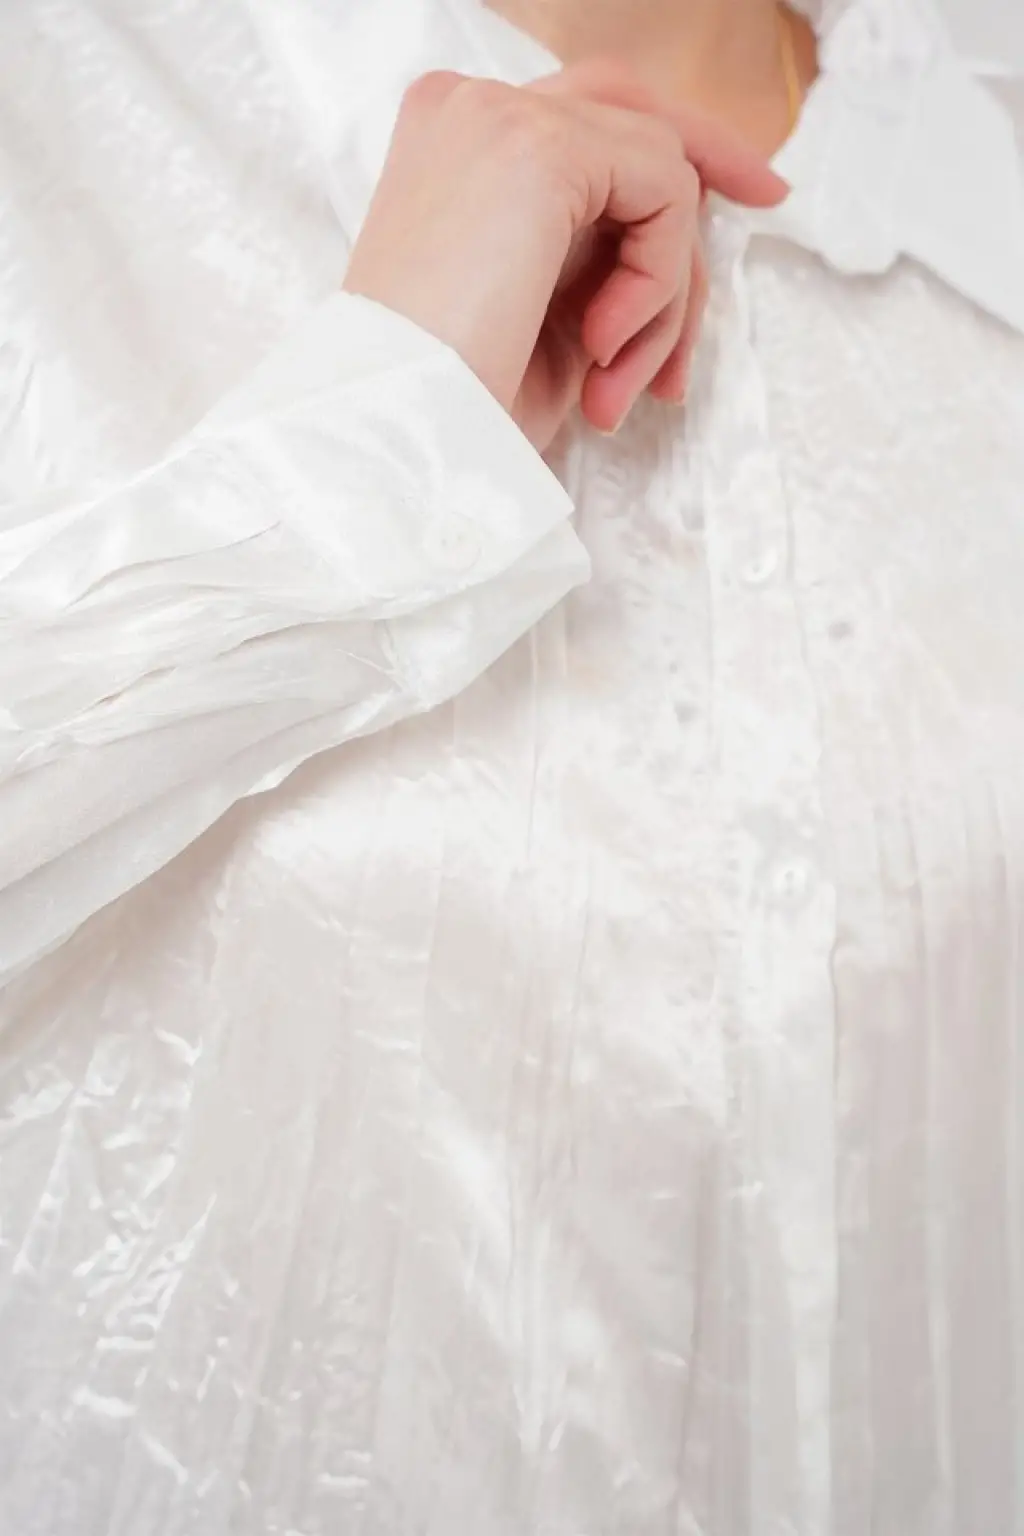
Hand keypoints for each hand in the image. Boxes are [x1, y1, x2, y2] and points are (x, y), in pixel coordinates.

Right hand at [343, 60, 786, 451]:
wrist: (398, 436)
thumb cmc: (458, 402)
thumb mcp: (540, 316)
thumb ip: (597, 256)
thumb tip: (685, 242)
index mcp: (453, 149)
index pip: (586, 122)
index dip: (665, 154)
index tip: (744, 191)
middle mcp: (467, 111)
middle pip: (629, 109)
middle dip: (708, 158)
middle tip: (771, 198)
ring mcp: (497, 118)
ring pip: (655, 167)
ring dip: (663, 292)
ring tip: (613, 384)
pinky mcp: (533, 146)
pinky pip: (664, 190)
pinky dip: (658, 281)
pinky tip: (600, 348)